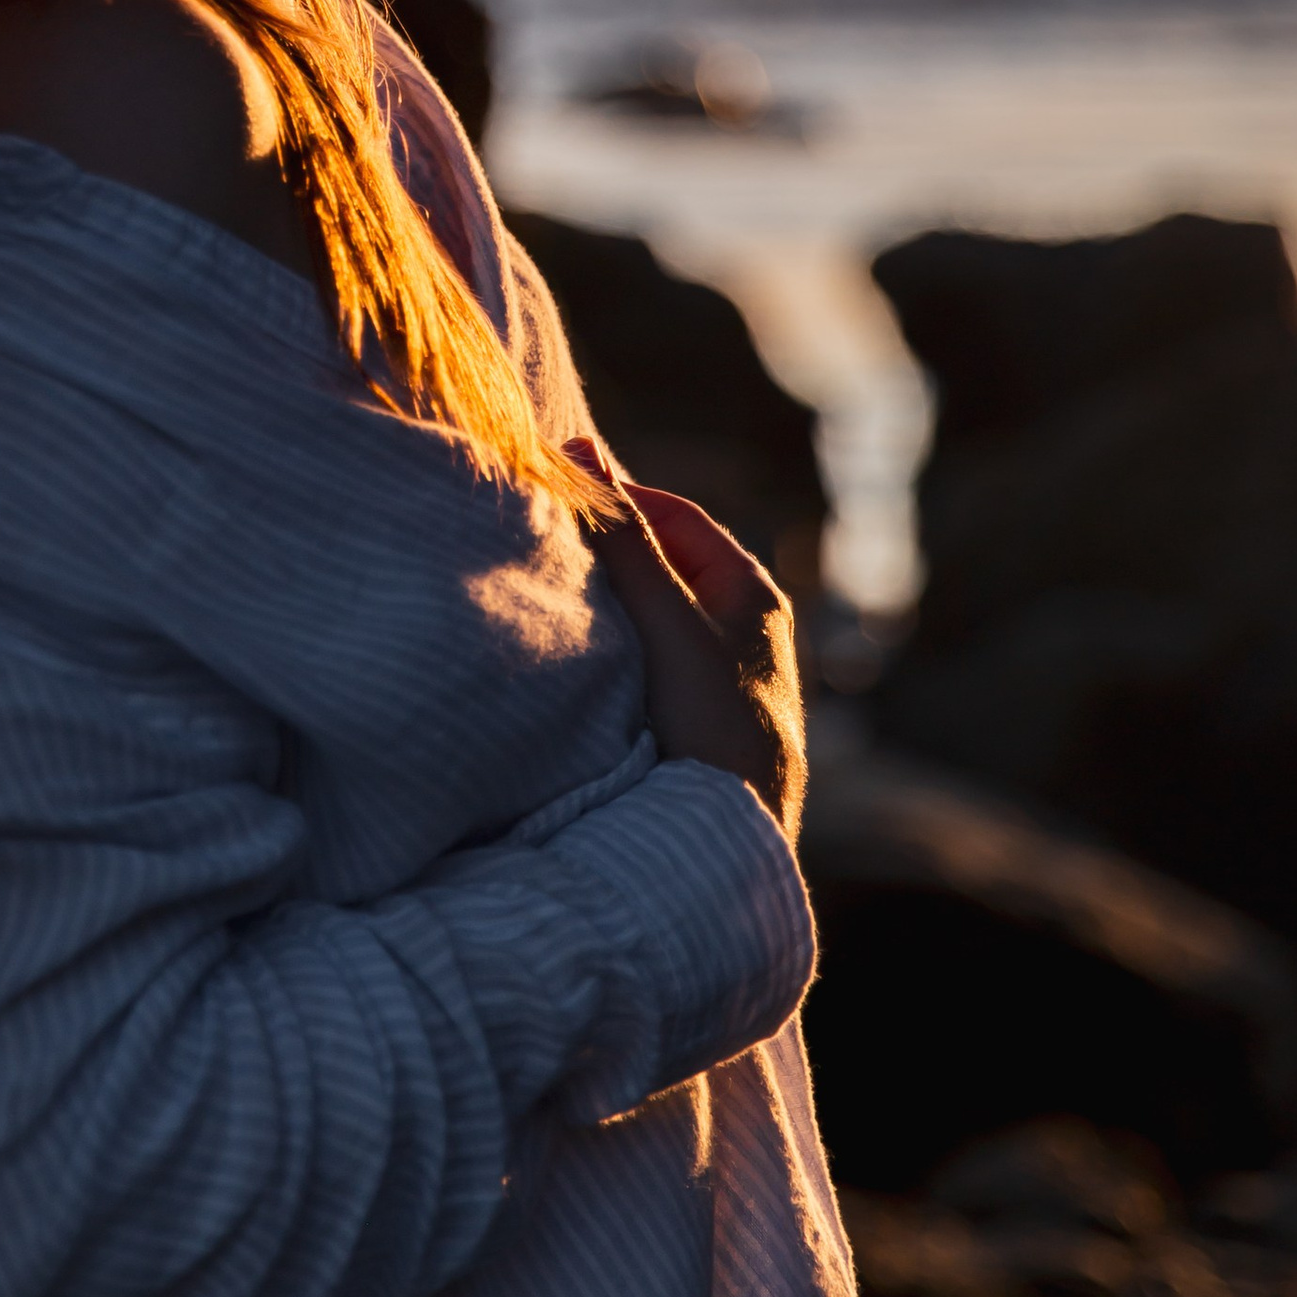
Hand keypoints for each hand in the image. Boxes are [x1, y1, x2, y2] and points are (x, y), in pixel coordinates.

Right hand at [585, 474, 806, 842]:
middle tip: (543, 542)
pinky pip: (651, 662)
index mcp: (752, 592)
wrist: (732, 844)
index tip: (553, 492)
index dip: (614, 496)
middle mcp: (745, 630)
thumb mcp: (665, 621)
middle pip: (664, 564)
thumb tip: (583, 451)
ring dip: (608, 603)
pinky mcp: (702, 723)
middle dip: (606, 549)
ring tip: (553, 597)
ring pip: (654, 616)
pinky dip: (616, 649)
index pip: (674, 515)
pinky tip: (578, 662)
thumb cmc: (711, 724)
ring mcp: (725, 680)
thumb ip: (625, 540)